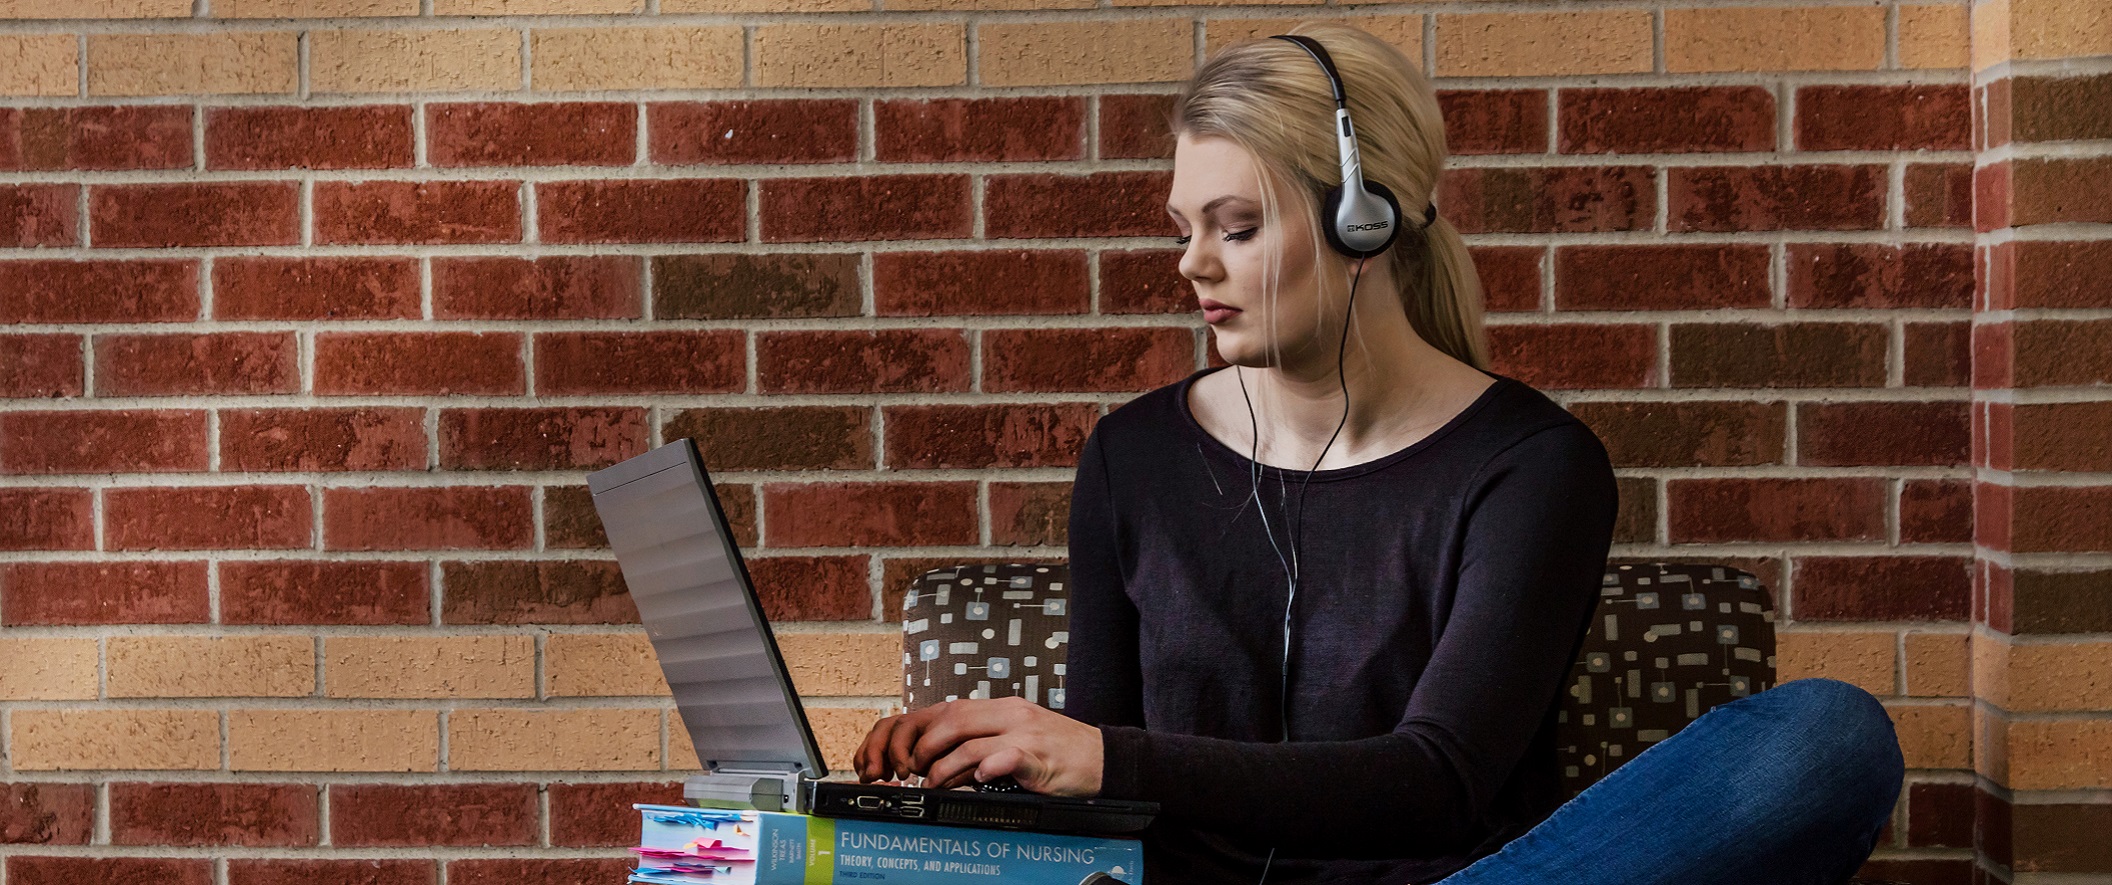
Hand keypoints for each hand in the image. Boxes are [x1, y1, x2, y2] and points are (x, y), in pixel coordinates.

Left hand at [855, 696, 1103, 797]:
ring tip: (934, 783)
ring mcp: (1023, 732)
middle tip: (911, 770)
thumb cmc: (1058, 755)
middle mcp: (1008, 713)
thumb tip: (937, 768)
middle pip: (949, 718)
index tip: (900, 755)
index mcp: (999, 709)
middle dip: (921, 745)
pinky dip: (983, 769)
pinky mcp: (1038, 755)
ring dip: (942, 765)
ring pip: (968, 739)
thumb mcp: (1012, 745)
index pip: (944, 710)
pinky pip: (1003, 757)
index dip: (913, 731)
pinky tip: (978, 781)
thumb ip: (976, 751)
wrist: (1104, 759)